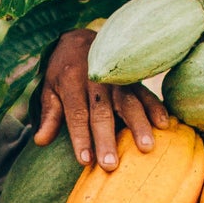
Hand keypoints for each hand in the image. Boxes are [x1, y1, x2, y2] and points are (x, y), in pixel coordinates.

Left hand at [36, 29, 174, 169]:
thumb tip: (40, 142)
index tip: (85, 161)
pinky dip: (156, 108)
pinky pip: (146, 93)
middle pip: (102, 113)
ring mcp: (118, 79)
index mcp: (71, 82)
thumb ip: (49, 114)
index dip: (81, 137)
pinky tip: (164, 124)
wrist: (81, 37)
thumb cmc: (63, 71)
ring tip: (146, 147)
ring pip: (128, 104)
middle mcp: (97, 81)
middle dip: (106, 139)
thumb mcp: (49, 88)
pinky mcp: (133, 79)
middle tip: (111, 164)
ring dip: (138, 126)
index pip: (77, 114)